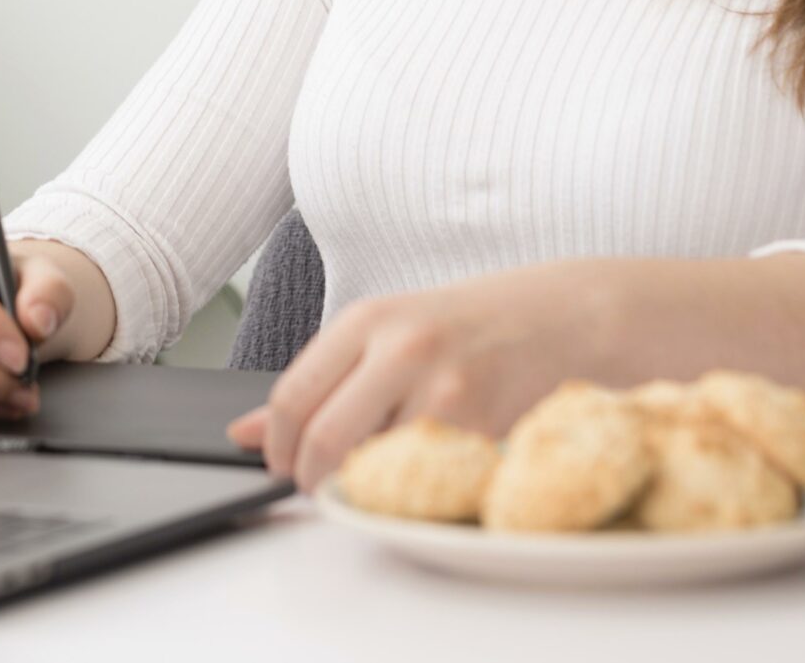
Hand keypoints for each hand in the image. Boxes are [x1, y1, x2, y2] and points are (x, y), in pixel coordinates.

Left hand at [222, 261, 620, 494]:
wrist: (562, 317)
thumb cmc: (465, 327)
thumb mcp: (385, 333)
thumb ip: (318, 381)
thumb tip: (242, 432)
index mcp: (366, 320)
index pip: (291, 398)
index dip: (277, 447)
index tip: (280, 466)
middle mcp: (400, 348)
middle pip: (323, 438)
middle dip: (309, 477)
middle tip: (315, 487)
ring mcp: (444, 388)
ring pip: (373, 463)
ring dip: (365, 482)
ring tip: (378, 470)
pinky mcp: (481, 426)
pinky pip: (423, 475)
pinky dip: (412, 485)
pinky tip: (422, 470)